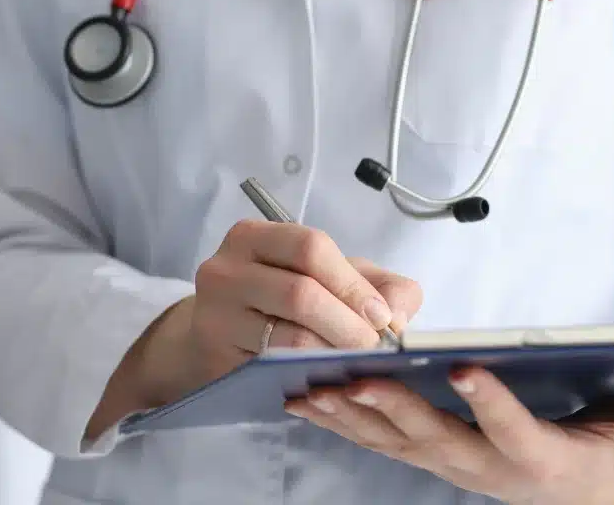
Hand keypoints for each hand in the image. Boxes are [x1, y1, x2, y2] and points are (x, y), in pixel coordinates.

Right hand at [173, 221, 421, 401]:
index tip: (381, 316)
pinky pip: (274, 369)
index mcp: (254, 237)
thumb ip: (377, 284)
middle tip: (375, 348)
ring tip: (357, 363)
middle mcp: (224, 270)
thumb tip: (398, 316)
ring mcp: (215, 316)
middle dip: (349, 325)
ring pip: (288, 338)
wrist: (222, 335)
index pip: (311, 248)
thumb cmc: (283, 298)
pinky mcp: (216, 358)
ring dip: (334, 354)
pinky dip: (311, 374)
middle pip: (300, 293)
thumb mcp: (330, 278)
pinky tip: (329, 376)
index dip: (352, 284)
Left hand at [285, 365, 613, 504]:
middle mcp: (485, 469)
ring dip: (350, 417)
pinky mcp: (428, 456)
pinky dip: (342, 421)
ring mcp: (449, 465)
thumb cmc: (612, 454)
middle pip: (433, 439)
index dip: (490, 401)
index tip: (464, 366)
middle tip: (354, 378)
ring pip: (393, 444)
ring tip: (308, 387)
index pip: (513, 430)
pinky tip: (305, 399)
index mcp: (538, 459)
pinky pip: (378, 442)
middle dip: (392, 409)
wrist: (581, 491)